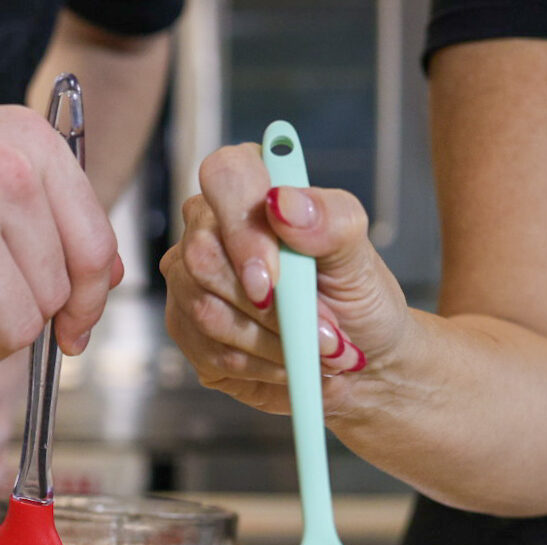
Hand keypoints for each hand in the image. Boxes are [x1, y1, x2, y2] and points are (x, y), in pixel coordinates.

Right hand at [160, 142, 414, 416]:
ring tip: (312, 349)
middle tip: (316, 327)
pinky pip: (210, 352)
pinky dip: (259, 365)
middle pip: (202, 256)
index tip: (274, 278)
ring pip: (206, 312)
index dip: (243, 229)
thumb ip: (330, 221)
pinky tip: (285, 361)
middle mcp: (209, 231)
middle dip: (264, 307)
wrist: (355, 361)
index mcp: (253, 192)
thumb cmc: (354, 300)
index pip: (224, 176)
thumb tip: (284, 202)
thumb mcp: (359, 257)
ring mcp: (189, 282)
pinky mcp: (187, 330)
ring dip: (269, 342)